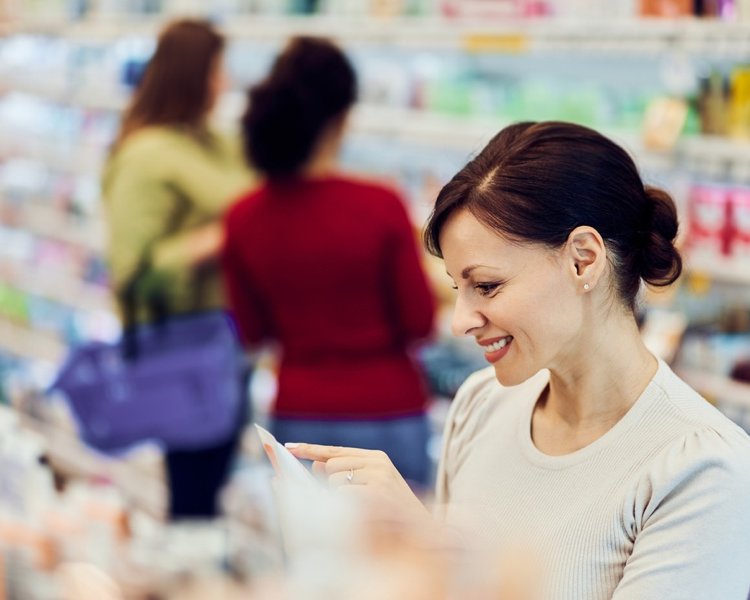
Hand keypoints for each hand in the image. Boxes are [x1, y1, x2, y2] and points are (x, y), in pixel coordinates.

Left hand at [285, 443, 430, 522]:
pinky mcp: (378, 492)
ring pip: (335, 481)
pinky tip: (364, 512)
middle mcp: (378, 462)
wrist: (423, 529)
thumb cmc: (392, 511)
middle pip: (331, 466)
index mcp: (376, 457)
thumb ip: (346, 474)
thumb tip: (317, 465)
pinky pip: (344, 495)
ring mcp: (379, 476)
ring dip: (340, 497)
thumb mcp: (371, 487)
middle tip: (350, 497)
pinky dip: (347, 506)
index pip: (336, 450)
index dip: (311, 449)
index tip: (288, 447)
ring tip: (363, 508)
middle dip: (330, 482)